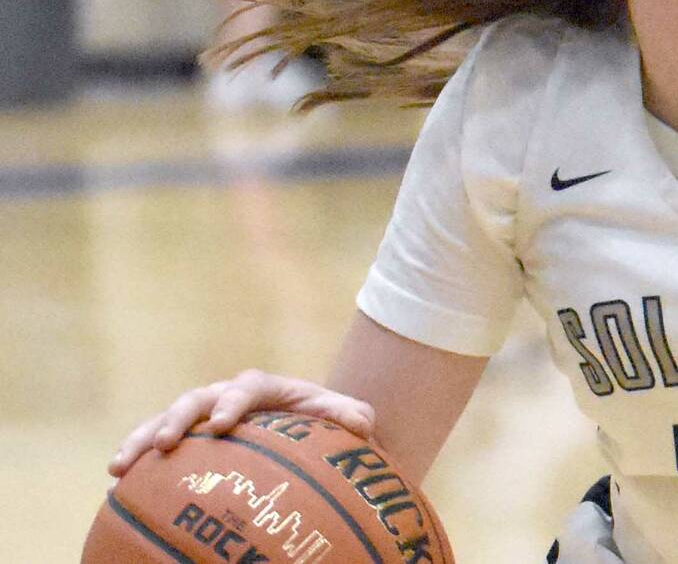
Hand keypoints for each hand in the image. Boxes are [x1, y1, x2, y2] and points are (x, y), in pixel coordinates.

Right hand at [109, 370, 373, 476]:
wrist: (301, 430)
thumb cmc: (322, 422)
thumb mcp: (344, 416)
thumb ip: (351, 415)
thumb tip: (362, 423)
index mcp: (260, 387)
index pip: (245, 388)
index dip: (231, 402)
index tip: (223, 424)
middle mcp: (223, 397)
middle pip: (194, 400)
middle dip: (176, 419)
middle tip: (163, 444)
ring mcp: (199, 418)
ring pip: (162, 423)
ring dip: (139, 441)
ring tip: (117, 469)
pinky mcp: (185, 442)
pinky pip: (154, 452)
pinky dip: (135, 464)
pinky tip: (114, 491)